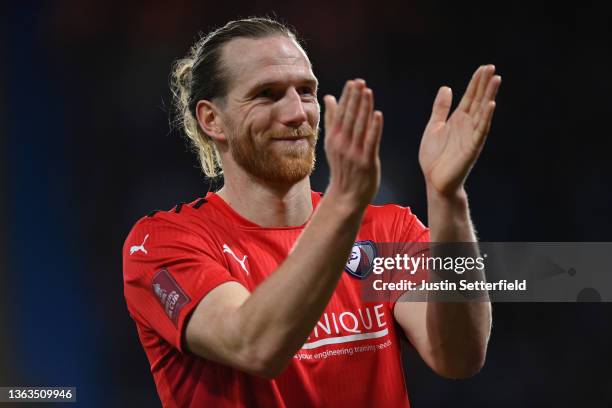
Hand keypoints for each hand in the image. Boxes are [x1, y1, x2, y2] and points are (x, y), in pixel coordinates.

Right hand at [323, 80, 382, 208]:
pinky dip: (374, 128)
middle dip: (355, 99)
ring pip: (360, 127)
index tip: (353, 82)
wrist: (346, 196)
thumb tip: (329, 97)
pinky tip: (378, 115)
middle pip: (349, 118)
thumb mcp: (333, 143)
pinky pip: (371, 142)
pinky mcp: (366, 162)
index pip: (341, 114)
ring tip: (368, 92)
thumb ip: (332, 120)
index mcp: (334, 139)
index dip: (347, 97)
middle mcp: (342, 145)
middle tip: (360, 82)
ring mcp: (354, 154)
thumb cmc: (342, 168)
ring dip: (364, 109)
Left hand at [419, 65, 500, 196]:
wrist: (435, 180)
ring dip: (490, 95)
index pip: (470, 96)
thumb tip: (446, 87)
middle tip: (492, 67)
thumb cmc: (434, 157)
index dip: (476, 82)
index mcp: (458, 119)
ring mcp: (471, 135)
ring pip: (483, 111)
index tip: (483, 68)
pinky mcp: (472, 147)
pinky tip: (491, 104)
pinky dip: (486, 117)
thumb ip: (441, 108)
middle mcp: (467, 125)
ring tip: (496, 79)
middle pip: (478, 100)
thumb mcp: (434, 126)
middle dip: (485, 84)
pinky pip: (481, 130)